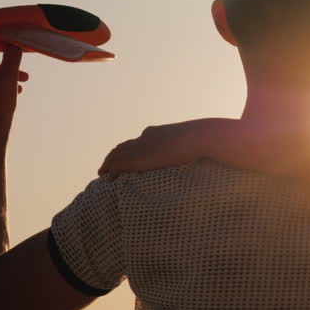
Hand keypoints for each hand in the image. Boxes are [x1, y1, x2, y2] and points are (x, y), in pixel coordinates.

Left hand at [99, 118, 242, 176]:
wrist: (201, 137)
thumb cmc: (205, 140)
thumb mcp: (195, 143)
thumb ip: (191, 149)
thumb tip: (204, 155)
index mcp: (157, 132)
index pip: (138, 141)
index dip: (128, 149)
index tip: (124, 157)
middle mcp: (146, 136)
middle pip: (123, 146)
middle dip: (114, 156)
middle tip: (107, 166)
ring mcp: (142, 146)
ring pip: (117, 154)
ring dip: (109, 163)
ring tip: (103, 173)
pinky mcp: (140, 157)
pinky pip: (120, 164)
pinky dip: (111, 169)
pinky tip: (107, 177)